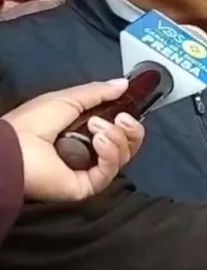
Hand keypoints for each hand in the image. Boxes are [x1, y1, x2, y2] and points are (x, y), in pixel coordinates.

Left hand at [3, 79, 144, 201]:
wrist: (13, 149)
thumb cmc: (32, 123)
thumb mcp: (67, 99)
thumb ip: (98, 92)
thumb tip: (124, 84)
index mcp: (85, 132)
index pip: (120, 131)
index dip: (129, 122)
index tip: (127, 110)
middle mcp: (91, 152)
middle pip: (127, 145)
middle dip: (130, 130)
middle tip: (121, 119)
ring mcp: (90, 171)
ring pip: (123, 156)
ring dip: (116, 138)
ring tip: (96, 129)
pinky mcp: (89, 185)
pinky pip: (110, 171)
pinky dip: (109, 154)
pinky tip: (98, 141)